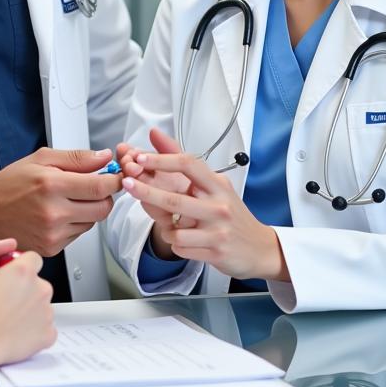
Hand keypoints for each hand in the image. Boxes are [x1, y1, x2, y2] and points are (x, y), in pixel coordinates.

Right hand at [0, 148, 121, 255]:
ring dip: (89, 210)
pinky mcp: (52, 248)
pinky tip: (59, 213)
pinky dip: (76, 223)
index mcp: (52, 186)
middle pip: (102, 208)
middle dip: (104, 195)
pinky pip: (78, 234)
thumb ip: (76, 158)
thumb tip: (104, 157)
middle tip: (94, 186)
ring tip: (69, 199)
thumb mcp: (41, 159)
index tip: (115, 176)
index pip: (100, 186)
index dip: (114, 180)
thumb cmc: (9, 185)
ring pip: (92, 222)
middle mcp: (53, 213)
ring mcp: (53, 234)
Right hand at [0, 251, 56, 368]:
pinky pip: (46, 329)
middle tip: (11, 304)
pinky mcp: (48, 333)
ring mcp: (46, 311)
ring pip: (43, 308)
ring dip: (32, 312)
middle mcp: (40, 288)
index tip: (20, 275)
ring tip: (10, 322)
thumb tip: (10, 274)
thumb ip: (6, 272)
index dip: (26, 267)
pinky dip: (36, 332)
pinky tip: (18, 335)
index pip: (35, 259)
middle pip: (40, 285)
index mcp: (24, 271)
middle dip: (29, 293)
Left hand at [121, 152, 288, 282]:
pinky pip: (181, 247)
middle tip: (126, 182)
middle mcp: (219, 205)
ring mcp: (218, 230)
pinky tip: (185, 240)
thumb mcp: (212, 184)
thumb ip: (181, 161)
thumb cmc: (230, 213)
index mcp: (217, 184)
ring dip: (165, 228)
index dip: (162, 160)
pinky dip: (176, 244)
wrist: (259, 247)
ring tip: (172, 225)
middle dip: (146, 190)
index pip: (188, 164)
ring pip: (175, 229)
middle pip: (175, 198)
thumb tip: (154, 134)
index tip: (140, 157)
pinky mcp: (216, 252)